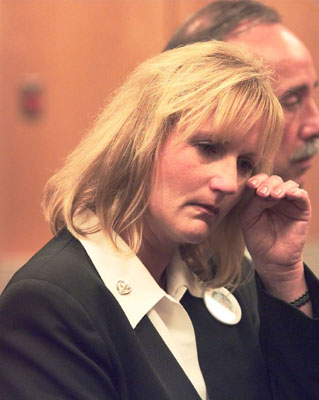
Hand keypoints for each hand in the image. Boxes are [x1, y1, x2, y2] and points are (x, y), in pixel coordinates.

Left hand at [240, 174, 310, 305]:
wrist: (271, 258)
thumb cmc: (257, 238)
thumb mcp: (249, 218)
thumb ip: (255, 203)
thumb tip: (265, 190)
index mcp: (261, 197)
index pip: (261, 181)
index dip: (257, 179)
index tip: (251, 184)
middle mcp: (276, 197)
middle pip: (274, 180)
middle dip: (268, 184)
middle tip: (262, 193)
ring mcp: (290, 202)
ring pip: (288, 184)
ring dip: (280, 187)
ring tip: (273, 196)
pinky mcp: (302, 210)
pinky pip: (302, 195)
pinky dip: (296, 192)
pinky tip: (288, 195)